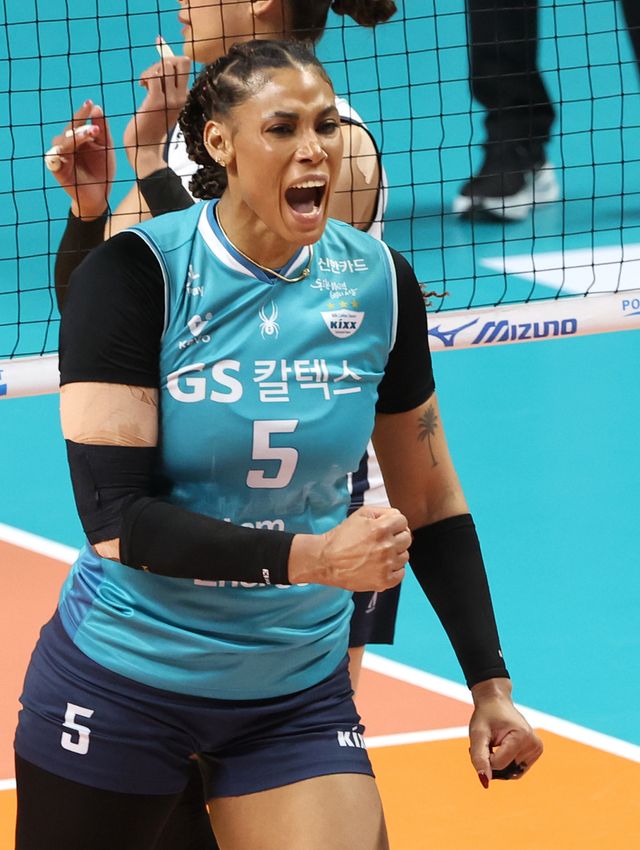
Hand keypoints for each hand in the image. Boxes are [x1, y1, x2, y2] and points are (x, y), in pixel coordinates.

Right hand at [45, 100, 114, 219]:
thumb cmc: (103, 171)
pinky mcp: (57, 168)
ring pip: (63, 141)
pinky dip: (63, 150)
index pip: (78, 121)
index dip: (83, 112)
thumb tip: (97, 108)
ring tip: (92, 133)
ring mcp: (61, 155)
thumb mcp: (106, 148)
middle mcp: (67, 144)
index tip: (91, 102)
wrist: (100, 195)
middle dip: (80, 123)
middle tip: (94, 123)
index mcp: (78, 137)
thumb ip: (102, 130)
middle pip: (69, 129)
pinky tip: (71, 146)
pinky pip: (57, 156)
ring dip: (76, 136)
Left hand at [123, 42, 190, 177]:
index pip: (185, 65)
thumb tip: (162, 62)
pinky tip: (142, 86)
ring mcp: (170, 100)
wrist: (145, 149)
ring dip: (152, 68)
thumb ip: (166, 88)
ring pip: (166, 65)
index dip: (171, 57)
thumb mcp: (164, 106)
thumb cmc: (150, 127)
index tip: (158, 58)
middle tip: (153, 75)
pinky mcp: (156, 102)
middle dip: (163, 60)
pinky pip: (154, 76)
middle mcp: (181, 98)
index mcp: (185, 98)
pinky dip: (146, 76)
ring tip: (145, 82)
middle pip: (180, 61)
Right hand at [289, 506, 409, 590]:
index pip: (403, 521)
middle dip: (396, 537)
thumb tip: (397, 517)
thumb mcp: (360, 514)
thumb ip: (382, 511)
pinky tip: (382, 566)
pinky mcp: (384, 581)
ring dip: (395, 554)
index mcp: (381, 528)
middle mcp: (386, 547)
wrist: (326, 560)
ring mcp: (386, 565)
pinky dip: (394, 570)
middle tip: (382, 541)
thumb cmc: (341, 538)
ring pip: (405, 556)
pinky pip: (401, 573)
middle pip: (407, 538)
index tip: (387, 528)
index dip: (394, 523)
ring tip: (379, 554)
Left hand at [468, 678, 542, 786]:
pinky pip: (518, 769)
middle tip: (488, 743)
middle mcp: (534, 743)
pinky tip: (502, 748)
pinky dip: (506, 763)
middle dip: (492, 762)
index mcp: (521, 736)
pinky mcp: (536, 752)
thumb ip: (479, 757)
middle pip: (506, 770)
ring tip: (495, 744)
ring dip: (499, 764)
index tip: (484, 741)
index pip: (498, 764)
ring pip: (511, 772)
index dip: (486, 756)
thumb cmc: (486, 716)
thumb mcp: (477, 734)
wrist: (496, 701)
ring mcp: (537, 748)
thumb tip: (485, 781)